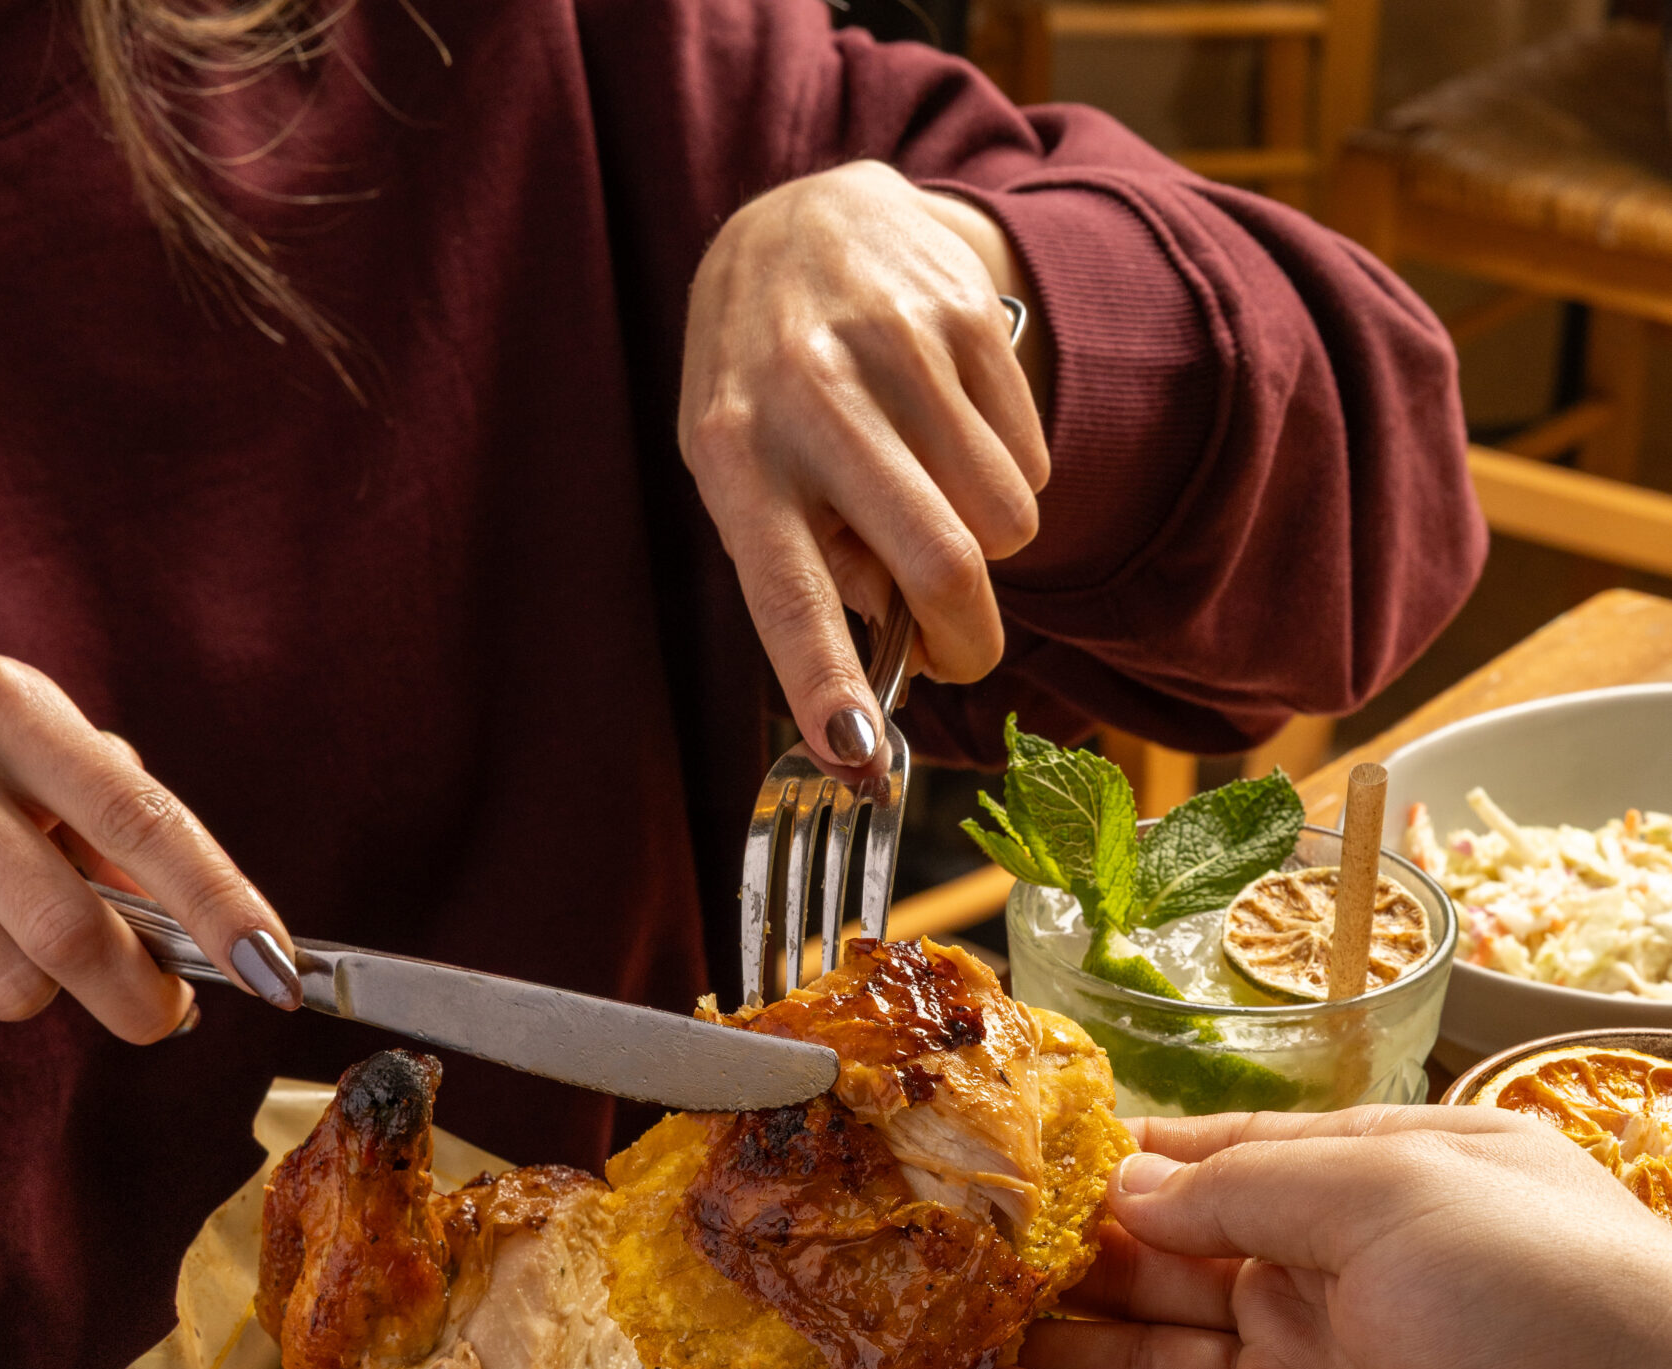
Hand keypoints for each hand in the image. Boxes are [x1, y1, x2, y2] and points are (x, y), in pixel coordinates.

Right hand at [0, 655, 299, 1042]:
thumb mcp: (51, 762)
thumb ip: (129, 834)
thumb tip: (211, 945)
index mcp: (13, 713)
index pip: (138, 818)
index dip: (214, 902)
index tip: (273, 969)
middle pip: (71, 932)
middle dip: (140, 997)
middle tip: (167, 1009)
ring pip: (12, 988)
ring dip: (45, 993)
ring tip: (20, 942)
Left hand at [680, 162, 1047, 770]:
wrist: (798, 216)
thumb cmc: (765, 386)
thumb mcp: (746, 473)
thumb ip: (810, 563)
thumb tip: (901, 642)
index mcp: (736, 455)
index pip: (787, 593)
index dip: (824, 682)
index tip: (858, 753)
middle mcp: (811, 393)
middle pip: (941, 565)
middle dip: (969, 642)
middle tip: (959, 655)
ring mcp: (895, 346)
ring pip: (1005, 522)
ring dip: (987, 545)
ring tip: (935, 501)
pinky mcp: (966, 313)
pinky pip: (1030, 461)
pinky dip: (1008, 479)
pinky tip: (954, 437)